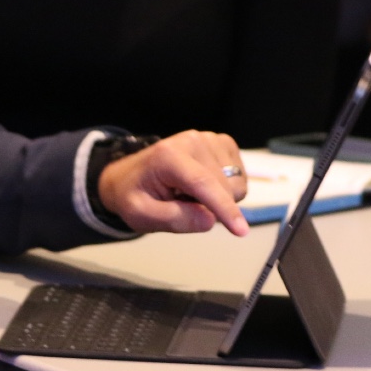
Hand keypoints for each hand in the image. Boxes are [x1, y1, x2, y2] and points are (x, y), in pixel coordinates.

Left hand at [97, 130, 249, 236]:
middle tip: (182, 204)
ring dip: (219, 198)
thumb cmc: (134, 195)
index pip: (203, 183)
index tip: (241, 231)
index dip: (224, 208)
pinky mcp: (221, 143)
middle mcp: (193, 141)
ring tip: (190, 194)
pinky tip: (202, 185)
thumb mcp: (141, 214)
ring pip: (236, 184)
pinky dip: (225, 188)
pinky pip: (239, 176)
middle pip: (225, 188)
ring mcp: (209, 139)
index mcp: (169, 156)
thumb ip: (173, 218)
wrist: (129, 176)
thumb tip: (210, 220)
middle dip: (211, 207)